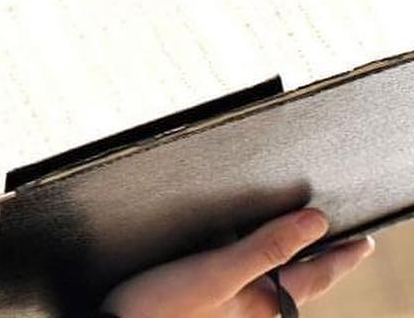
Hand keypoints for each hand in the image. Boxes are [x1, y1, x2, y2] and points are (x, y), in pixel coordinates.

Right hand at [102, 208, 374, 316]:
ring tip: (299, 252)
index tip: (363, 242)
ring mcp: (232, 315)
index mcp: (263, 304)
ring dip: (290, 268)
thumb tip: (316, 221)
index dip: (341, 257)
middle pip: (298, 286)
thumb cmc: (165, 308)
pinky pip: (249, 291)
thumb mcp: (220, 272)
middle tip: (339, 247)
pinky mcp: (208, 310)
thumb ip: (267, 246)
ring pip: (274, 290)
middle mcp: (254, 313)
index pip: (315, 276)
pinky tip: (245, 266)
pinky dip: (260, 274)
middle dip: (320, 266)